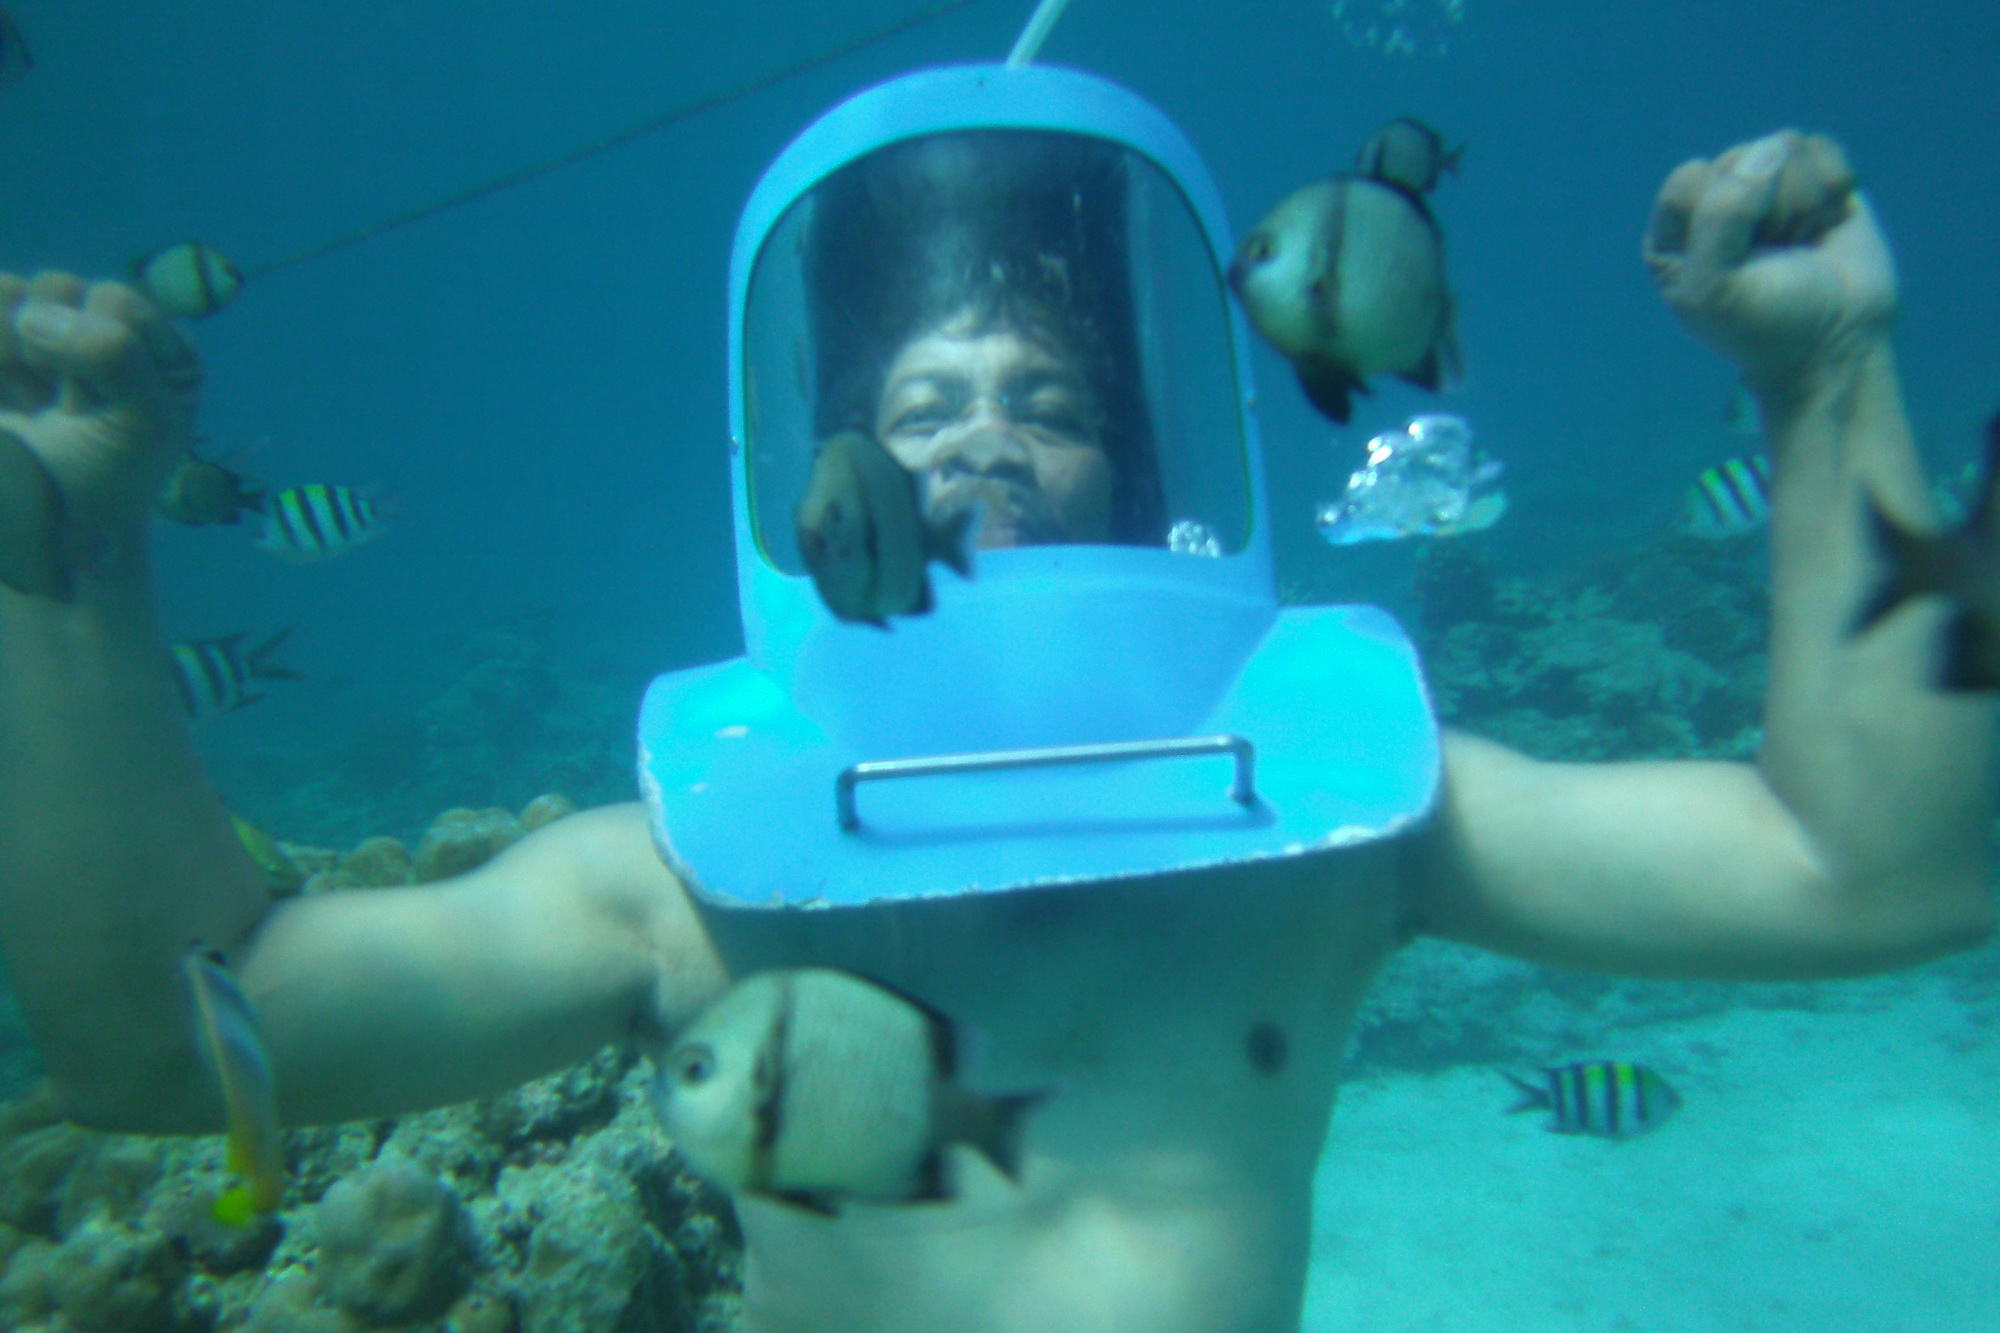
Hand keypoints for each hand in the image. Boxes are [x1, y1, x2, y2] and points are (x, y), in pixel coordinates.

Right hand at [0, 273, 200, 555]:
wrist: (51, 524)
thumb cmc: (109, 476)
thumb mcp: (146, 421)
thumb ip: (115, 355)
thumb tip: (34, 314)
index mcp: (159, 343)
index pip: (116, 303)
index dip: (100, 354)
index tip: (103, 407)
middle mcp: (104, 326)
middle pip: (61, 288)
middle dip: (55, 353)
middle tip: (66, 407)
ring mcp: (45, 332)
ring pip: (11, 293)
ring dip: (14, 353)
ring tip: (35, 402)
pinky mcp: (4, 344)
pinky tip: (10, 398)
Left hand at [1643, 131, 1894, 400]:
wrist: (1838, 341)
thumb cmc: (1765, 323)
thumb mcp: (1715, 288)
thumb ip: (1720, 217)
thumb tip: (1768, 149)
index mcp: (1673, 231)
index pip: (1690, 178)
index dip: (1725, 213)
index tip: (1740, 259)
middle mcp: (1714, 200)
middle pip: (1741, 158)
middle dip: (1771, 210)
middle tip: (1777, 255)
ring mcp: (1764, 185)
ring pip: (1786, 147)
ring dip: (1805, 202)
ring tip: (1800, 242)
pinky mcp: (1812, 176)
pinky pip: (1822, 148)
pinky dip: (1835, 188)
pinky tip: (1825, 224)